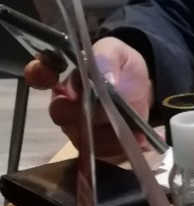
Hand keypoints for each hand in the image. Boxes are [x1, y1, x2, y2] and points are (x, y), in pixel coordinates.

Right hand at [24, 36, 152, 161]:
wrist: (143, 90)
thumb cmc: (122, 68)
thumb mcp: (117, 53)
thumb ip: (107, 58)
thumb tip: (106, 78)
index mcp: (64, 78)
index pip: (39, 75)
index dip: (39, 75)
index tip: (51, 76)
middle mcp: (65, 105)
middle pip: (61, 114)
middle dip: (85, 112)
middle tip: (109, 108)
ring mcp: (77, 129)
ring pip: (82, 138)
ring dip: (107, 134)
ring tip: (132, 129)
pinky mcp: (94, 146)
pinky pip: (100, 153)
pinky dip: (120, 147)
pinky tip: (138, 139)